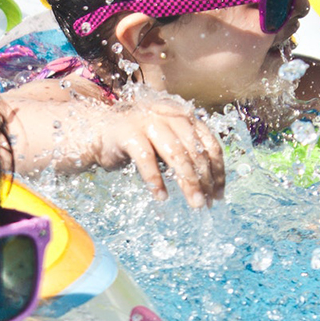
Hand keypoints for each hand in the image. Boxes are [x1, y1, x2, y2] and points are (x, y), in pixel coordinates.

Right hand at [90, 98, 225, 207]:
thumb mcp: (168, 143)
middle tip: (207, 204)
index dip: (218, 171)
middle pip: (196, 152)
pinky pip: (147, 160)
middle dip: (205, 181)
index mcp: (184, 117)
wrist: (100, 129)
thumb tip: (210, 185)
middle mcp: (170, 116)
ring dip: (188, 182)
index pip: (210, 145)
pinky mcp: (129, 133)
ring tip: (194, 204)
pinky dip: (156, 180)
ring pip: (177, 155)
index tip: (219, 194)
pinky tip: (161, 197)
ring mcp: (149, 122)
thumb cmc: (139, 140)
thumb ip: (187, 154)